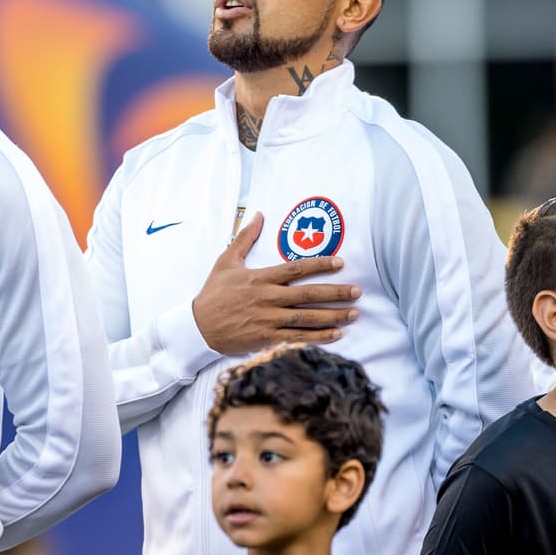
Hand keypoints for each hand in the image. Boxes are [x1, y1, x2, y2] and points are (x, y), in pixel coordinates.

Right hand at [192, 213, 360, 354]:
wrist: (197, 327)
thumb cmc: (213, 293)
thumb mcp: (226, 261)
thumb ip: (244, 238)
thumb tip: (258, 214)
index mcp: (260, 278)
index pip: (296, 269)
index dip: (320, 265)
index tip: (340, 262)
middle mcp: (267, 299)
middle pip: (308, 294)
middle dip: (336, 293)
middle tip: (358, 291)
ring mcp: (268, 321)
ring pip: (307, 318)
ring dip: (333, 316)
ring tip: (354, 313)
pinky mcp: (266, 339)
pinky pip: (297, 338)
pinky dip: (318, 337)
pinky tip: (336, 334)